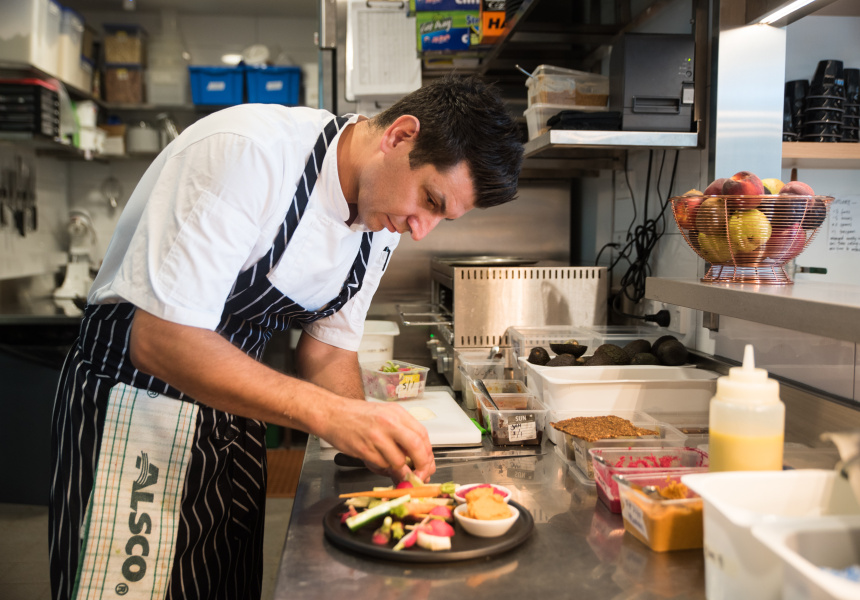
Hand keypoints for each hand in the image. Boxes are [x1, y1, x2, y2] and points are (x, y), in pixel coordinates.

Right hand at [321, 400, 435, 481]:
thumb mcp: (385, 416)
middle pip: (416, 447)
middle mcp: (389, 422)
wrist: (332, 413)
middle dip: (421, 465)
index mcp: (397, 413)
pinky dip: (381, 465)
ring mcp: (376, 436)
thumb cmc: (358, 415)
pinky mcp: (364, 449)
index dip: (427, 453)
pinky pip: (381, 465)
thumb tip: (418, 457)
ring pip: (398, 461)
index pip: (422, 435)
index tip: (427, 464)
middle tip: (420, 474)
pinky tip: (373, 455)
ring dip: (396, 466)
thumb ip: (402, 433)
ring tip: (386, 458)